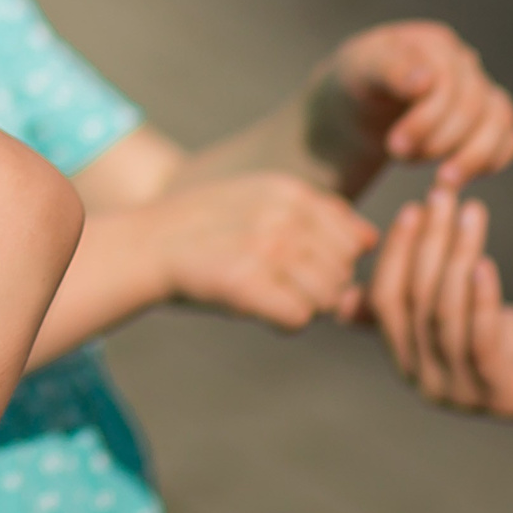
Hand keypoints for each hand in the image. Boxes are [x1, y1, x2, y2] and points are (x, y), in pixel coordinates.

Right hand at [149, 172, 375, 328]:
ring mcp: (266, 248)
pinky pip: (300, 318)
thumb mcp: (259, 200)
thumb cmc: (203, 230)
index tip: (289, 261)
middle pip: (343, 272)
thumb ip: (317, 214)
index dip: (329, 259)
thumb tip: (371, 238)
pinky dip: (280, 322)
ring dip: (300, 304)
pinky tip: (252, 307)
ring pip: (328, 298)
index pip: (354, 239)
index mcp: (291, 191)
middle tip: (271, 281)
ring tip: (260, 291)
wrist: (141, 246)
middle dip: (318, 286)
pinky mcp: (247, 283)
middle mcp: (283, 215)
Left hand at [310, 22, 512, 194]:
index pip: (447, 82)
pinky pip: (508, 138)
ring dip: (472, 156)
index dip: (426, 120)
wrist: (356, 106)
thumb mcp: (358, 72)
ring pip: (499, 121)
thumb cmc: (355, 84)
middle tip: (402, 160)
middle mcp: (464, 63)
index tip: (395, 147)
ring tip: (439, 181)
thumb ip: (388, 70)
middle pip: (474, 106)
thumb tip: (426, 80)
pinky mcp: (489, 117)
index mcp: (433, 43)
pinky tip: (457, 176)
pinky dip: (491, 160)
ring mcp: (481, 89)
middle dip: (440, 141)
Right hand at [347, 191, 512, 417]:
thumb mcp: (453, 329)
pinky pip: (480, 342)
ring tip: (471, 213)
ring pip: (445, 314)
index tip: (413, 209)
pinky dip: (480, 300)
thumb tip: (340, 300)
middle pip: (417, 300)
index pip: (385, 301)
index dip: (396, 253)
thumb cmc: (509, 351)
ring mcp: (461, 393)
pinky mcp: (499, 396)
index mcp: (407, 362)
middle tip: (442, 197)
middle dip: (428, 241)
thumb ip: (405, 315)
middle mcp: (426, 381)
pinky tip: (483, 263)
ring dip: (457, 256)